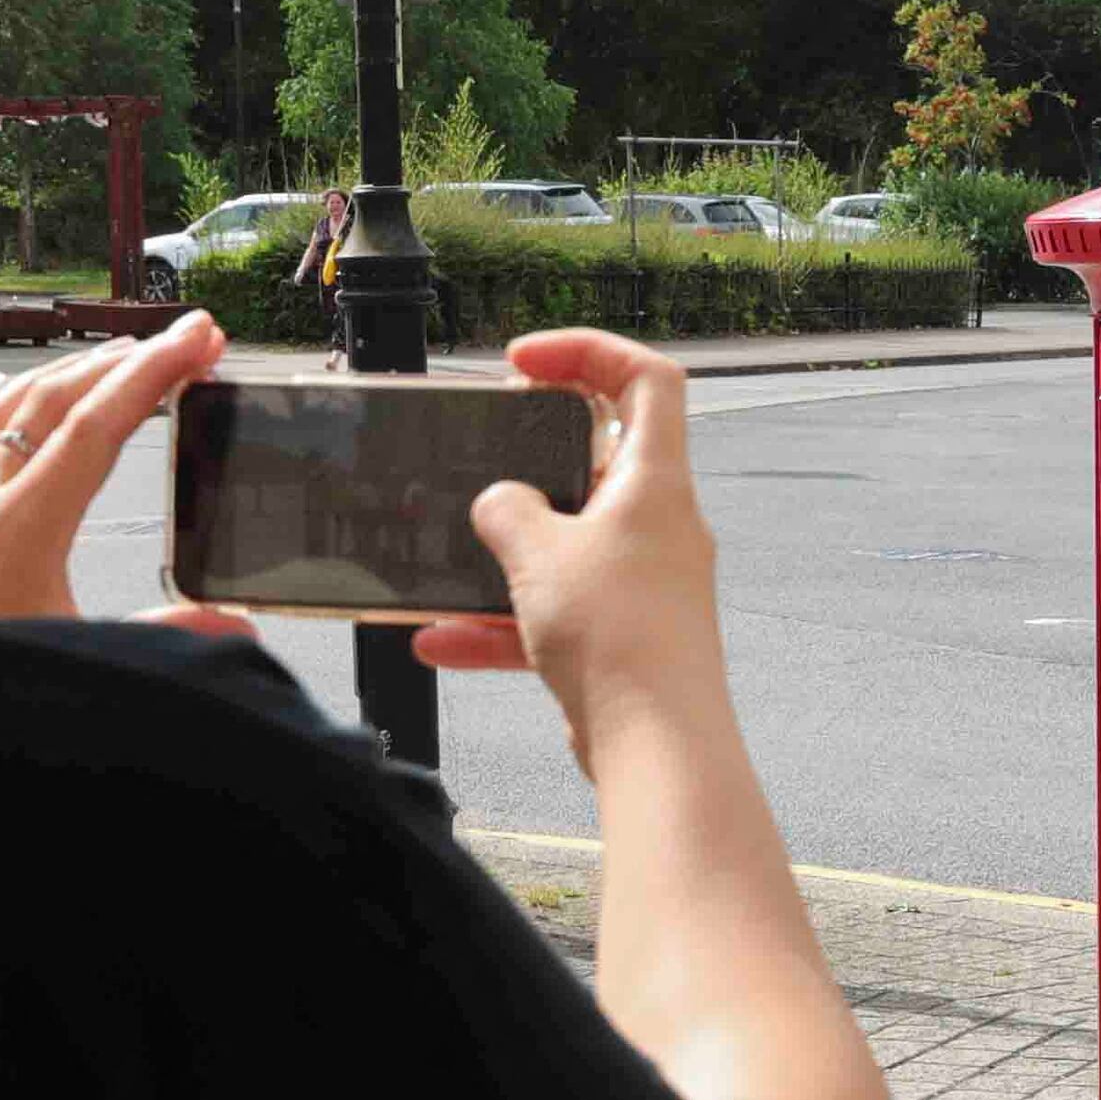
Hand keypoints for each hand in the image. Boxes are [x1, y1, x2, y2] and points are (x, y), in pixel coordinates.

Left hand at [0, 313, 228, 624]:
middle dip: (128, 359)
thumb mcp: (83, 664)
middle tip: (186, 338)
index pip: (98, 427)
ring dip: (68, 372)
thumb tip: (237, 624)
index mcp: (23, 530)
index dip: (154, 376)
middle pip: (56, 401)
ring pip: (6, 410)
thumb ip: (162, 638)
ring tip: (118, 355)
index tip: (198, 342)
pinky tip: (0, 389)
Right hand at [400, 329, 713, 776]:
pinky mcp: (622, 637)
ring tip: (453, 552)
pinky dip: (500, 623)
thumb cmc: (620, 641)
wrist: (656, 748)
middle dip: (534, 452)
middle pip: (601, 456)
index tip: (527, 360)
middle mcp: (659, 526)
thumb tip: (500, 504)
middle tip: (485, 448)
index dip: (590, 351)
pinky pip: (553, 613)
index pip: (647, 379)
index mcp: (656, 482)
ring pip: (568, 543)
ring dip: (507, 550)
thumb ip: (508, 510)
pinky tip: (441, 640)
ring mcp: (643, 583)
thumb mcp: (540, 554)